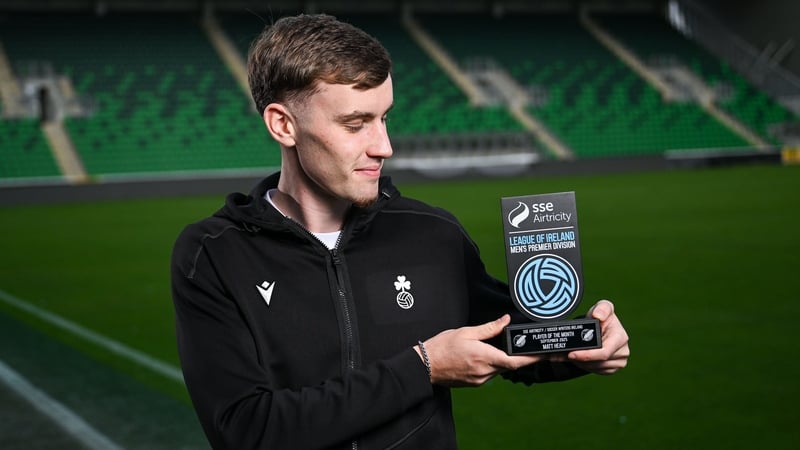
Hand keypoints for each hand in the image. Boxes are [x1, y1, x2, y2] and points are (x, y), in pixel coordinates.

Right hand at [416, 315, 542, 386]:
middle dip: (516, 356)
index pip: (515, 361)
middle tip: (523, 346)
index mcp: (484, 357)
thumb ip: (489, 328)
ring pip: (499, 369)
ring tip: (491, 347)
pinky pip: (490, 373)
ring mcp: (480, 380)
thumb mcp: (466, 331)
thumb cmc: (443, 347)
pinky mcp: (475, 383)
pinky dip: (491, 364)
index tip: (543, 354)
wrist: (426, 366)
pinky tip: (482, 356)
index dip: (531, 358)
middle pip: (509, 365)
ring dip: (501, 359)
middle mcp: (485, 372)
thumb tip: (505, 321)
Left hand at [555, 300, 629, 374]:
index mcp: (620, 337)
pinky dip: (586, 366)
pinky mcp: (613, 368)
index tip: (571, 354)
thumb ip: (602, 308)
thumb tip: (598, 316)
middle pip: (598, 362)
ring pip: (596, 368)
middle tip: (565, 355)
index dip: (587, 355)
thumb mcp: (602, 306)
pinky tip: (579, 359)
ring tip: (570, 355)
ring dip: (581, 363)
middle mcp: (623, 351)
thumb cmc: (601, 316)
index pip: (603, 352)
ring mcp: (619, 361)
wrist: (600, 326)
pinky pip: (597, 371)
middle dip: (580, 359)